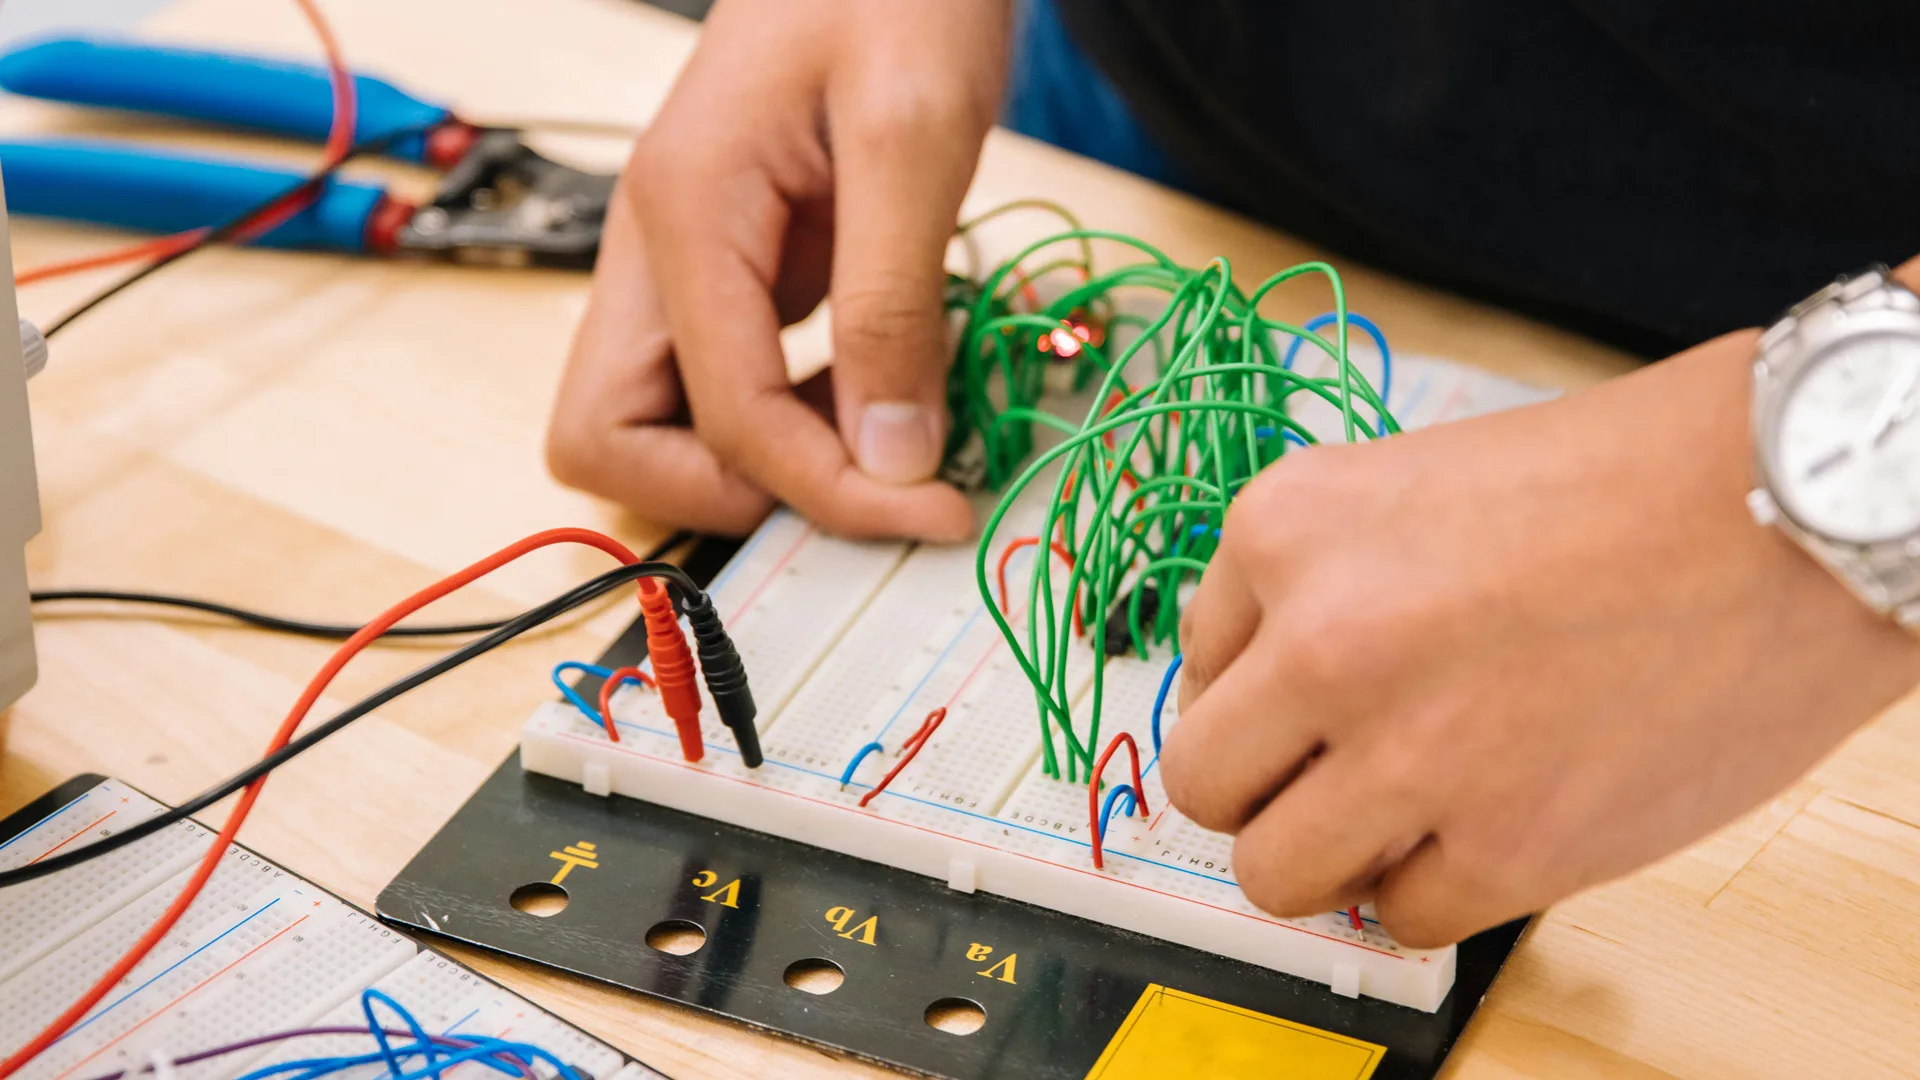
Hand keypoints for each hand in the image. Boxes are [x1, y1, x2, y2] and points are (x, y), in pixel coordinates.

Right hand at [547, 0, 1008, 537]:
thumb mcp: (916, 138)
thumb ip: (894, 308)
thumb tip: (891, 459)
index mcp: (685, 210)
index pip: (724, 419)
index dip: (827, 490)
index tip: (931, 510)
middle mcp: (655, 244)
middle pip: (608, 440)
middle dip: (730, 491)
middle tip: (862, 485)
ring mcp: (682, 257)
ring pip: (651, 421)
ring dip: (756, 462)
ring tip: (884, 438)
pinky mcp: (727, 263)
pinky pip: (718, 381)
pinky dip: (786, 416)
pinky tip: (875, 388)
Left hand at [1162, 325, 1919, 948]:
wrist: (1796, 506)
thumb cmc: (1630, 480)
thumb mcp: (1413, 484)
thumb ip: (1318, 585)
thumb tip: (1262, 696)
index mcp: (1286, 528)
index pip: (1197, 664)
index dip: (1263, 690)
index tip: (1319, 699)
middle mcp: (1321, 642)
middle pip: (1206, 783)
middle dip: (1266, 789)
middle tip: (1334, 775)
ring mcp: (1407, 753)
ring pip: (1275, 875)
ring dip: (1331, 857)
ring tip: (1407, 813)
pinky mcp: (1505, 849)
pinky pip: (1402, 919)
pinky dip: (1435, 890)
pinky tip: (1490, 826)